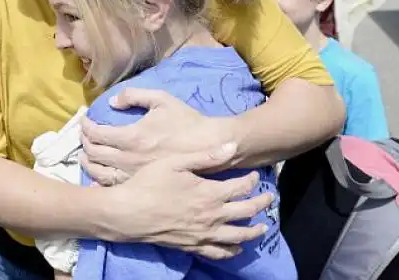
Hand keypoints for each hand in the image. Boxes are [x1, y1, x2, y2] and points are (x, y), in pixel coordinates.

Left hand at [81, 88, 231, 185]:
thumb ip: (134, 95)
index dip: (86, 126)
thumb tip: (112, 102)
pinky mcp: (142, 186)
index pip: (97, 134)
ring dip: (88, 163)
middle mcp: (128, 158)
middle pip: (94, 153)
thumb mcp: (161, 99)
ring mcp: (134, 175)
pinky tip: (97, 176)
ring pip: (99, 173)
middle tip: (84, 136)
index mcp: (131, 136)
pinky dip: (100, 181)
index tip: (84, 121)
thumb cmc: (186, 121)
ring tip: (85, 155)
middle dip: (84, 143)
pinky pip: (113, 187)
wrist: (211, 147)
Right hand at [105, 143, 272, 258]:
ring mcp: (204, 234)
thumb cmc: (149, 183)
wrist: (128, 213)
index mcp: (210, 193)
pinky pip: (219, 252)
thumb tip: (233, 146)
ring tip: (262, 227)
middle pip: (246, 212)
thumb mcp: (175, 162)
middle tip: (270, 199)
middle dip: (261, 204)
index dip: (252, 181)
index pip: (241, 187)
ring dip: (253, 231)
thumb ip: (205, 156)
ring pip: (238, 236)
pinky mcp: (193, 246)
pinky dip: (232, 250)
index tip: (256, 176)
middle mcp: (213, 216)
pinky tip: (236, 248)